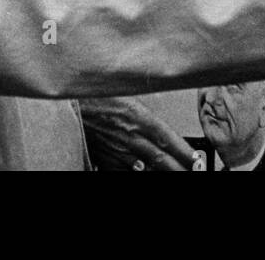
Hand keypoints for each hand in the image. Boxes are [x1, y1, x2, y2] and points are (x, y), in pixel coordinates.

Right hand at [80, 96, 196, 171]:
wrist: (67, 100)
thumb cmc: (95, 89)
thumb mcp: (124, 89)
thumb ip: (142, 105)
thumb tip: (158, 115)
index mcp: (137, 116)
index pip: (168, 138)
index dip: (185, 151)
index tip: (198, 159)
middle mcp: (129, 135)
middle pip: (160, 158)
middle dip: (179, 168)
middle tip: (193, 172)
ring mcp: (116, 149)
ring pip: (144, 166)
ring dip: (161, 171)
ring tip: (175, 174)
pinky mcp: (104, 156)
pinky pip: (123, 169)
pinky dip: (135, 171)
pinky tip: (143, 172)